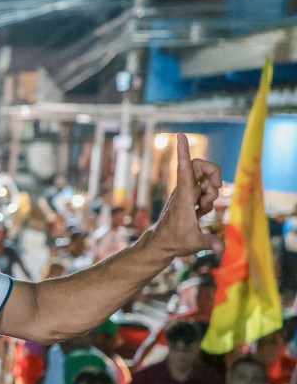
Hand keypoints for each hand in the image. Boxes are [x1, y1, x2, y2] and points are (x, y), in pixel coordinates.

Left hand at [153, 134, 222, 256]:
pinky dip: (208, 196)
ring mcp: (185, 192)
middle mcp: (183, 190)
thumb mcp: (195, 243)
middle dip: (214, 173)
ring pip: (204, 177)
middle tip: (217, 191)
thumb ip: (209, 242)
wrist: (162, 243)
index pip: (185, 169)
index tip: (180, 135)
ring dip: (212, 189)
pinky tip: (201, 209)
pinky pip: (203, 188)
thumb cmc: (175, 241)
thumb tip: (221, 248)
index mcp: (183, 196)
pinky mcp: (188, 197)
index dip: (184, 152)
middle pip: (200, 166)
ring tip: (205, 206)